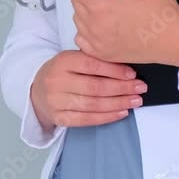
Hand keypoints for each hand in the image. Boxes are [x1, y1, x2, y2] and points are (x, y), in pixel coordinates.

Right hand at [30, 49, 147, 128]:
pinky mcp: (59, 118)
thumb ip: (94, 60)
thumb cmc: (64, 72)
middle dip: (121, 88)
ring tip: (135, 101)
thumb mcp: (73, 59)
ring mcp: (56, 101)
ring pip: (92, 104)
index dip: (114, 70)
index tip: (132, 74)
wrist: (38, 90)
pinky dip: (106, 117)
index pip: (92, 65)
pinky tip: (121, 113)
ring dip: (118, 103)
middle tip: (140, 88)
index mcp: (63, 61)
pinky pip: (86, 119)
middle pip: (94, 87)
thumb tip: (127, 67)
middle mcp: (57, 81)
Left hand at [69, 0, 178, 66]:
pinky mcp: (102, 54)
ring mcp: (97, 42)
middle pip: (75, 1)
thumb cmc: (162, 13)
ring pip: (77, 19)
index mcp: (102, 6)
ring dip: (86, 11)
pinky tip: (103, 27)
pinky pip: (81, 39)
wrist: (174, 41)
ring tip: (108, 10)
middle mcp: (95, 26)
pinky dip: (87, 31)